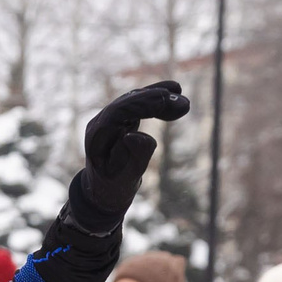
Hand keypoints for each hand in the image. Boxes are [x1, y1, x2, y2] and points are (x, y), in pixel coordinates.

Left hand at [63, 81, 188, 234]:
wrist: (105, 191)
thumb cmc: (115, 187)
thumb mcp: (127, 178)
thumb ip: (135, 156)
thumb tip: (134, 135)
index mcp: (97, 137)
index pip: (119, 111)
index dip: (143, 103)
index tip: (166, 98)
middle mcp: (100, 123)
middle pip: (128, 101)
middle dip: (155, 99)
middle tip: (183, 103)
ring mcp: (108, 119)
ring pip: (134, 99)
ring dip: (159, 97)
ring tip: (183, 102)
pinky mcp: (119, 118)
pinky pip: (138, 103)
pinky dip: (155, 98)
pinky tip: (175, 90)